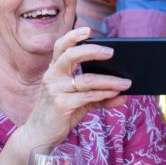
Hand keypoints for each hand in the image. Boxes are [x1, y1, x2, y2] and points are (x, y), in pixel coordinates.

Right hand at [15, 26, 131, 150]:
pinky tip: (116, 93)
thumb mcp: (80, 101)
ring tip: (126, 82)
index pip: (61, 47)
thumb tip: (123, 95)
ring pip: (86, 79)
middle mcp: (52, 76)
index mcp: (55, 70)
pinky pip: (87, 96)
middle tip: (112, 52)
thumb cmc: (60, 113)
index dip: (73, 36)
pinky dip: (104, 93)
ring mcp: (55, 90)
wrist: (40, 135)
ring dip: (109, 80)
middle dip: (92, 51)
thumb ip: (100, 96)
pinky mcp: (61, 104)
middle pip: (70, 55)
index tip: (87, 29)